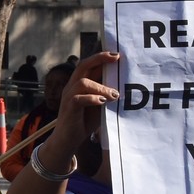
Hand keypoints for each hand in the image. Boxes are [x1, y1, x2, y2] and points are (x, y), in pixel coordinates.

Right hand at [43, 51, 120, 165]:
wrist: (68, 139)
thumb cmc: (85, 120)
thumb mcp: (100, 104)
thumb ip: (107, 93)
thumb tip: (124, 84)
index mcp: (80, 83)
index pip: (89, 65)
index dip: (102, 57)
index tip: (118, 55)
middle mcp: (72, 87)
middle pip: (83, 66)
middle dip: (99, 59)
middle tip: (116, 59)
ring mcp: (69, 97)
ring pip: (82, 82)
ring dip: (101, 87)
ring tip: (114, 95)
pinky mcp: (68, 108)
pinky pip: (77, 99)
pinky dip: (92, 98)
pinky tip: (103, 102)